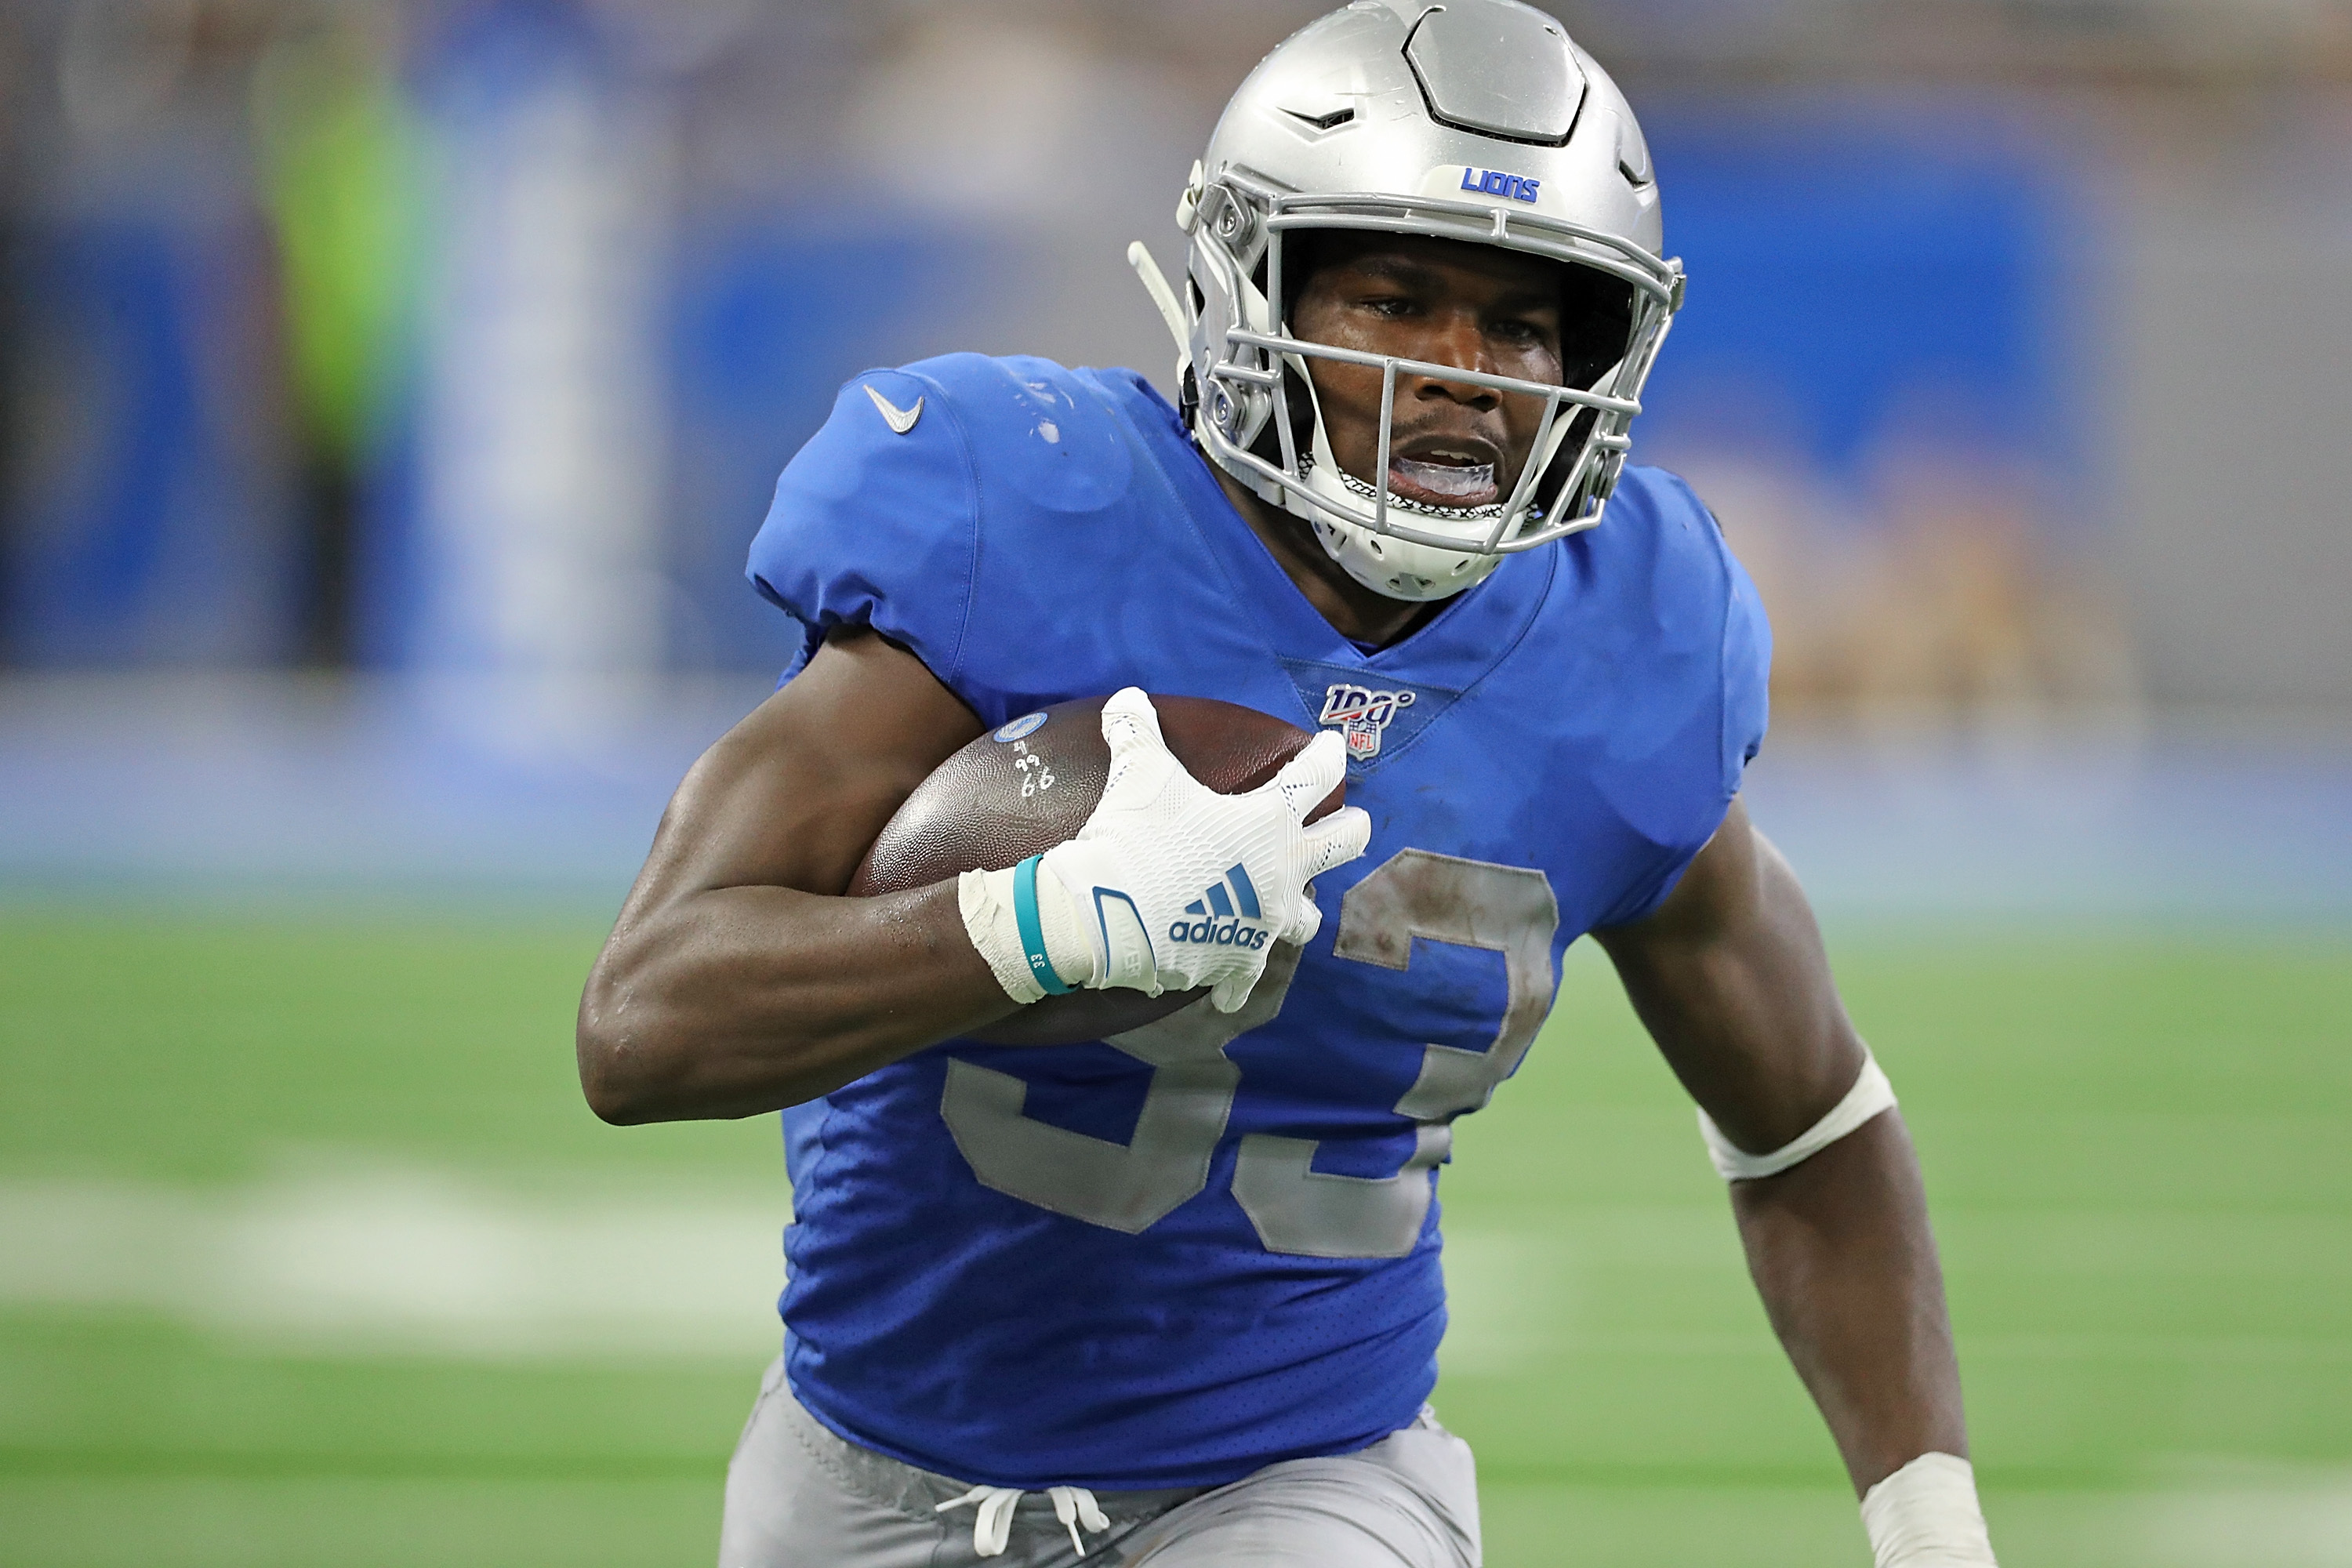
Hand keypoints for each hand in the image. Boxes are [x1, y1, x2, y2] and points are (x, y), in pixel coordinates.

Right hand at [1038, 689, 1368, 1009]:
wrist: (1108, 914)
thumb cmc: (1134, 836)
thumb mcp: (1137, 773)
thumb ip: (1136, 731)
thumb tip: (1126, 697)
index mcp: (1269, 820)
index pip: (1316, 777)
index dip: (1328, 755)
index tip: (1333, 746)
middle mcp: (1283, 871)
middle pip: (1346, 845)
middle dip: (1353, 829)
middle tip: (1354, 822)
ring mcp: (1266, 922)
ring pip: (1308, 918)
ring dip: (1300, 908)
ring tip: (1288, 903)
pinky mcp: (1238, 962)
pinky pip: (1245, 977)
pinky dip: (1235, 978)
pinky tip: (1227, 981)